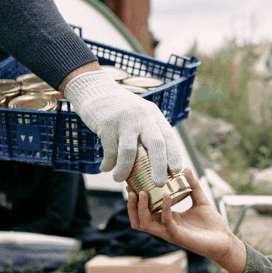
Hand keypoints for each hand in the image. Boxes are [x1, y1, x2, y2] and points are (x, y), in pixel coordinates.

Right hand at [64, 69, 181, 185]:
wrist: (95, 89)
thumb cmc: (121, 110)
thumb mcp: (140, 115)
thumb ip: (147, 133)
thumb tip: (155, 165)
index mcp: (154, 116)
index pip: (169, 137)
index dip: (174, 155)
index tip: (177, 171)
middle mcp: (143, 117)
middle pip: (156, 144)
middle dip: (159, 166)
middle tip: (159, 183)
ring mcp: (125, 120)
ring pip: (130, 150)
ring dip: (125, 169)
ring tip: (119, 179)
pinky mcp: (107, 124)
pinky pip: (110, 149)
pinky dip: (108, 162)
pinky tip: (105, 168)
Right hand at [126, 168, 246, 272]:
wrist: (226, 241)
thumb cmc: (212, 224)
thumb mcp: (201, 200)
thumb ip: (193, 185)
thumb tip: (185, 168)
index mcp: (167, 219)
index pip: (144, 211)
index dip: (135, 199)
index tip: (132, 183)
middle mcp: (165, 227)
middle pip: (138, 220)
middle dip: (131, 205)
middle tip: (131, 189)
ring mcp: (171, 233)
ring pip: (145, 224)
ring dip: (141, 208)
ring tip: (143, 192)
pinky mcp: (179, 236)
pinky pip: (166, 222)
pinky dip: (164, 208)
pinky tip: (166, 195)